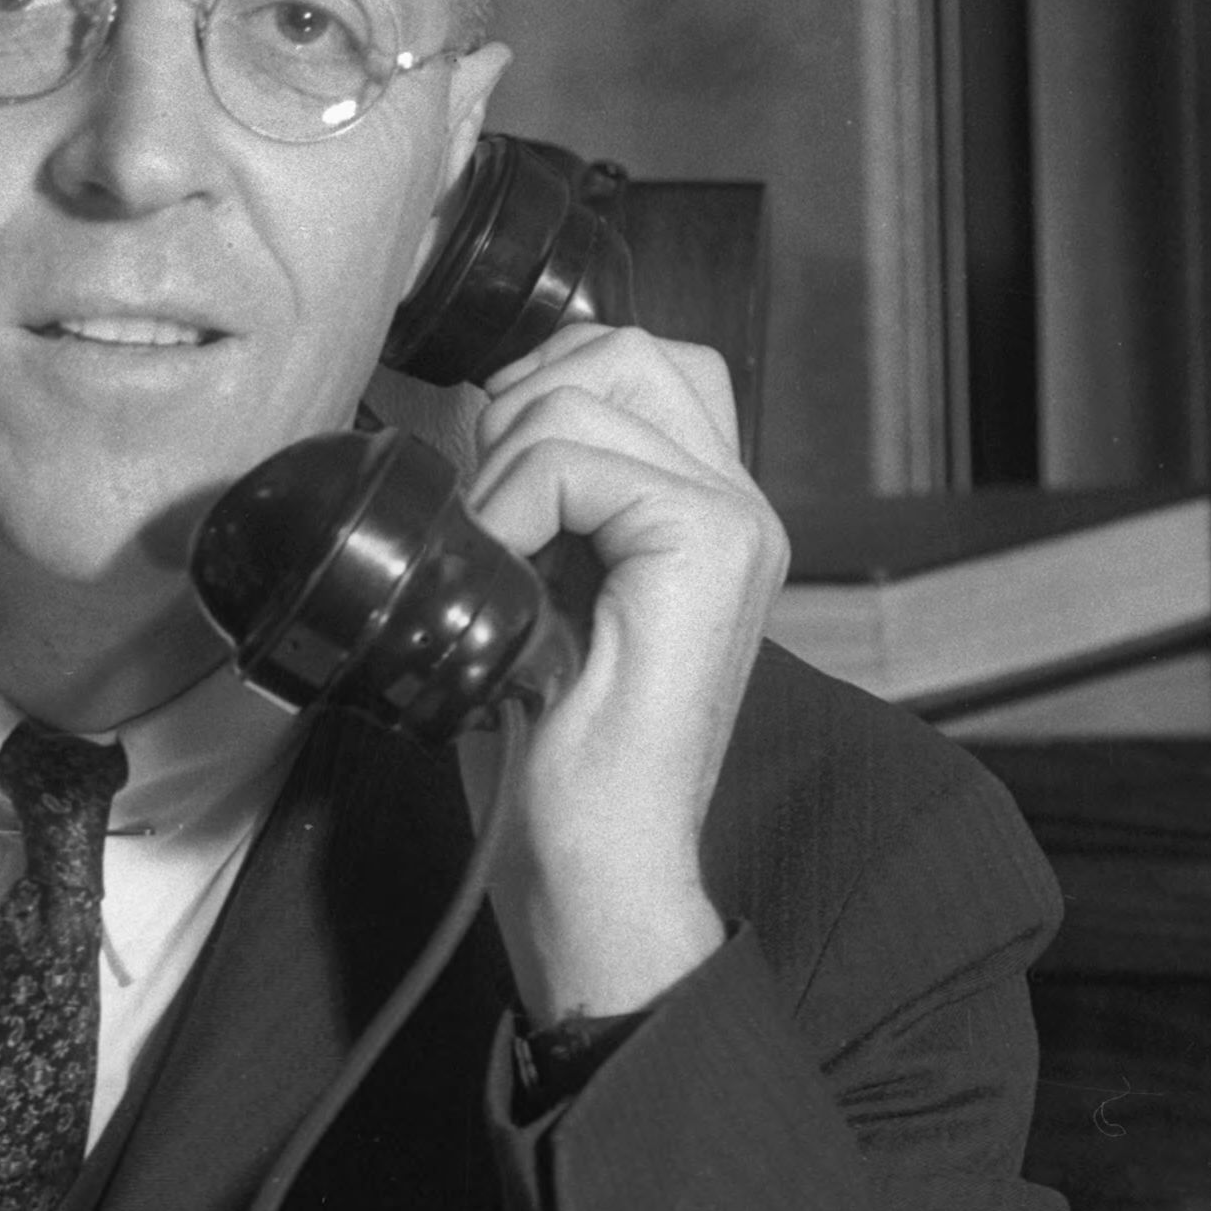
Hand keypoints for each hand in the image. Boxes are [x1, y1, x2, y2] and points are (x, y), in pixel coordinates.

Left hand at [458, 320, 779, 1028]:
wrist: (599, 862)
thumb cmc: (554, 750)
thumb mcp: (533, 590)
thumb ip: (534, 497)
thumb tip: (470, 410)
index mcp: (707, 506)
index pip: (629, 361)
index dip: (535, 391)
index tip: (488, 491)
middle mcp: (739, 500)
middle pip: (621, 347)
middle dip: (519, 403)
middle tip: (489, 515)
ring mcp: (736, 519)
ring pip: (592, 386)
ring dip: (506, 461)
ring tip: (498, 558)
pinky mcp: (710, 546)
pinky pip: (578, 458)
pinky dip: (513, 500)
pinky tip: (504, 574)